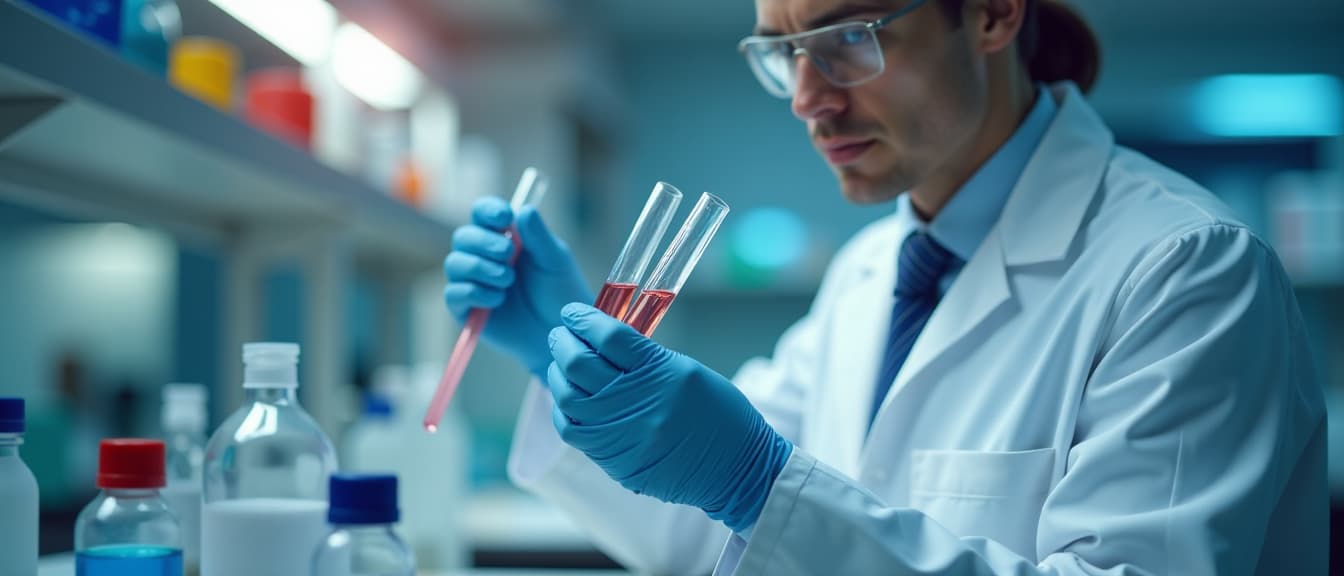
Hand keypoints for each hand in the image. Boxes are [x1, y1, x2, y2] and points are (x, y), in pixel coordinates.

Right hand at [444, 198, 592, 376]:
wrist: (561, 331)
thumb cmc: (560, 292)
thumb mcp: (555, 260)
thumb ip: (538, 236)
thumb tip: (523, 209)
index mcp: (503, 236)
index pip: (482, 213)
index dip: (487, 210)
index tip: (505, 218)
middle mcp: (483, 256)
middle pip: (463, 236)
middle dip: (484, 242)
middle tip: (509, 254)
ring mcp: (472, 282)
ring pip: (454, 263)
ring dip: (480, 268)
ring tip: (507, 280)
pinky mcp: (466, 309)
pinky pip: (454, 293)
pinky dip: (475, 292)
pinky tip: (498, 299)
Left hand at [545, 303, 792, 532]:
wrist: (736, 469)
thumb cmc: (719, 414)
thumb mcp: (687, 371)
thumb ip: (644, 357)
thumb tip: (601, 342)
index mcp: (660, 372)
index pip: (608, 336)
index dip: (583, 319)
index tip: (572, 312)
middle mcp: (637, 402)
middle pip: (580, 363)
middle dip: (563, 342)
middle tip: (560, 333)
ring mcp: (622, 434)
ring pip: (568, 397)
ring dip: (558, 374)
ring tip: (560, 363)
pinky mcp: (614, 460)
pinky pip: (572, 431)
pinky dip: (563, 409)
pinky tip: (566, 397)